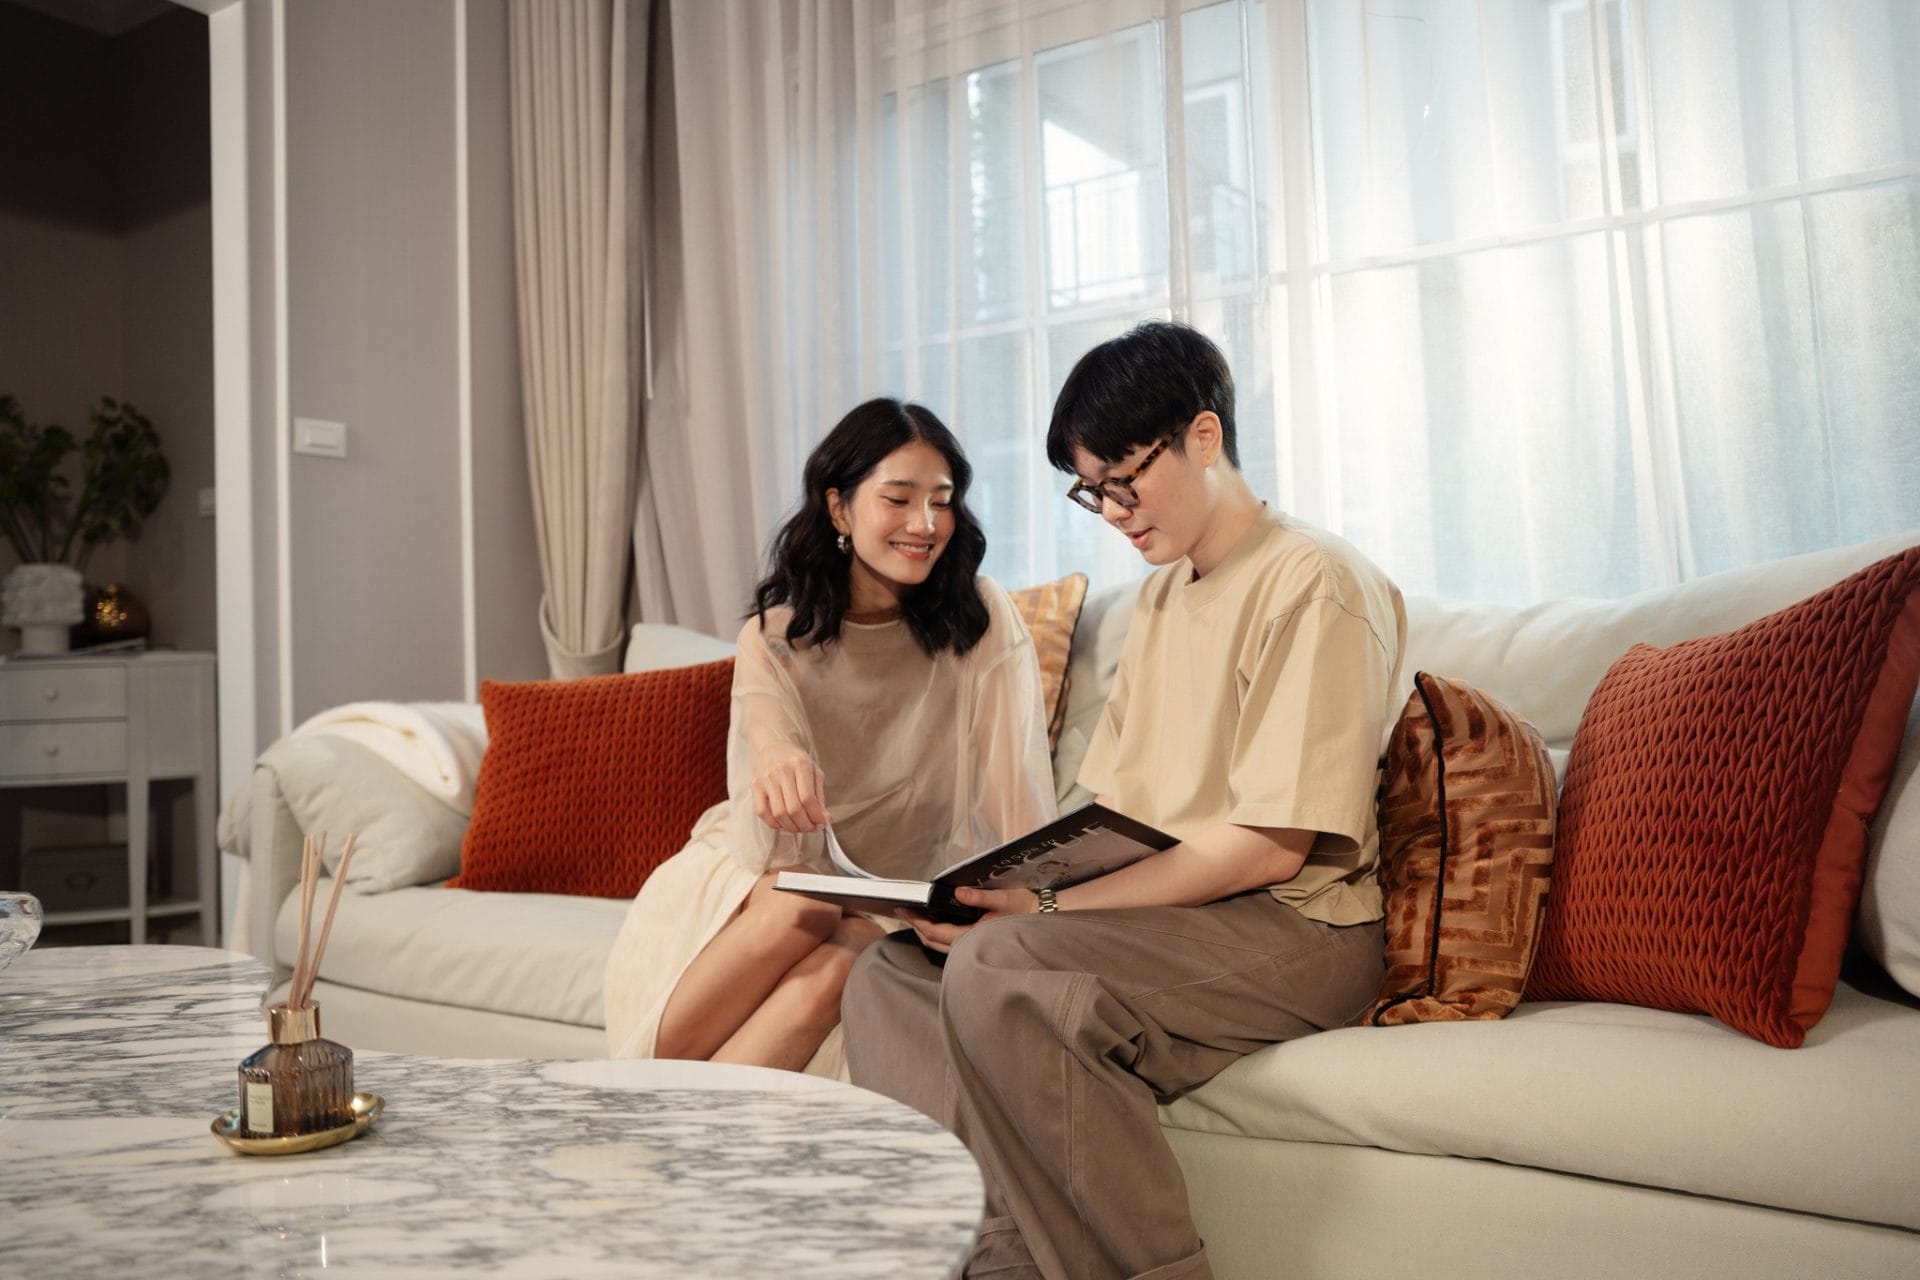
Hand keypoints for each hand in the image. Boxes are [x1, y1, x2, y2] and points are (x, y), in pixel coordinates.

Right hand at [751, 744, 829, 833]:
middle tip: (811, 829)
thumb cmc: (796, 761)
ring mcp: (766, 778)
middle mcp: (782, 770)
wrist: (772, 745)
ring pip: (779, 813)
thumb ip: (820, 796)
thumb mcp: (814, 772)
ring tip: (799, 828)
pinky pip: (762, 812)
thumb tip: (826, 820)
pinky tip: (783, 824)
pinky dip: (773, 823)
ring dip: (791, 827)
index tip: (821, 824)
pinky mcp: (755, 786)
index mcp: (800, 764)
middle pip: (794, 808)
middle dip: (805, 825)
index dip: (816, 816)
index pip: (808, 798)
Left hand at [897, 886, 1041, 954]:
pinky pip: (948, 944)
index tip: (902, 908)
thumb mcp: (1004, 898)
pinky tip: (934, 921)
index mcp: (972, 937)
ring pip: (939, 945)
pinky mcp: (975, 945)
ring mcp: (971, 948)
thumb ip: (980, 897)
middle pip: (932, 941)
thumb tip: (958, 892)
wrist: (1043, 920)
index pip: (934, 932)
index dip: (916, 920)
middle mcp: (969, 947)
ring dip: (924, 930)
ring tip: (914, 914)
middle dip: (915, 926)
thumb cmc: (1026, 910)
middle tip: (903, 909)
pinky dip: (936, 933)